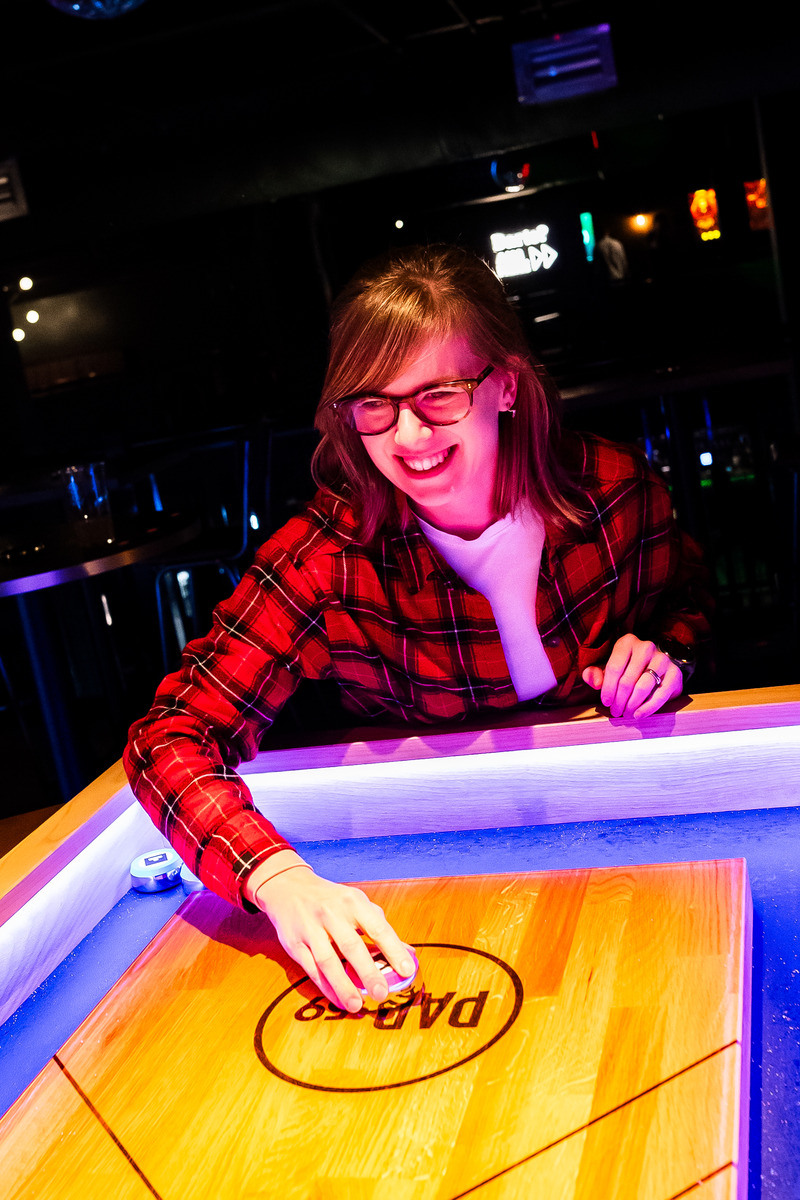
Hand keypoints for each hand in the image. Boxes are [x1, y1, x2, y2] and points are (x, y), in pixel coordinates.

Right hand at [246, 852, 413, 1012]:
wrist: (289, 888)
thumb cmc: (332, 900)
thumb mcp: (356, 903)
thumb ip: (380, 927)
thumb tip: (408, 953)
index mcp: (353, 902)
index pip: (377, 927)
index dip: (393, 949)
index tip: (407, 969)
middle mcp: (332, 914)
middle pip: (351, 946)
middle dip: (368, 971)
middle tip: (382, 993)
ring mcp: (311, 929)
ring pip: (328, 961)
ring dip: (343, 985)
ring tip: (357, 1005)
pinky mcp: (295, 944)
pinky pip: (312, 969)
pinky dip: (326, 987)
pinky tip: (338, 1000)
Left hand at [581, 633, 683, 718]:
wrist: (658, 670)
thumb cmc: (627, 670)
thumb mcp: (608, 670)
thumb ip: (594, 674)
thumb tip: (595, 683)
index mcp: (627, 642)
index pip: (614, 667)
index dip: (608, 688)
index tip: (606, 703)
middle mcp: (646, 647)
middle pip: (627, 679)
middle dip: (619, 700)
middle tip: (616, 712)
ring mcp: (662, 659)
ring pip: (643, 687)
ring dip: (632, 704)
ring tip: (626, 714)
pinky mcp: (675, 672)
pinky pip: (661, 694)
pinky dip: (648, 707)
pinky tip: (639, 714)